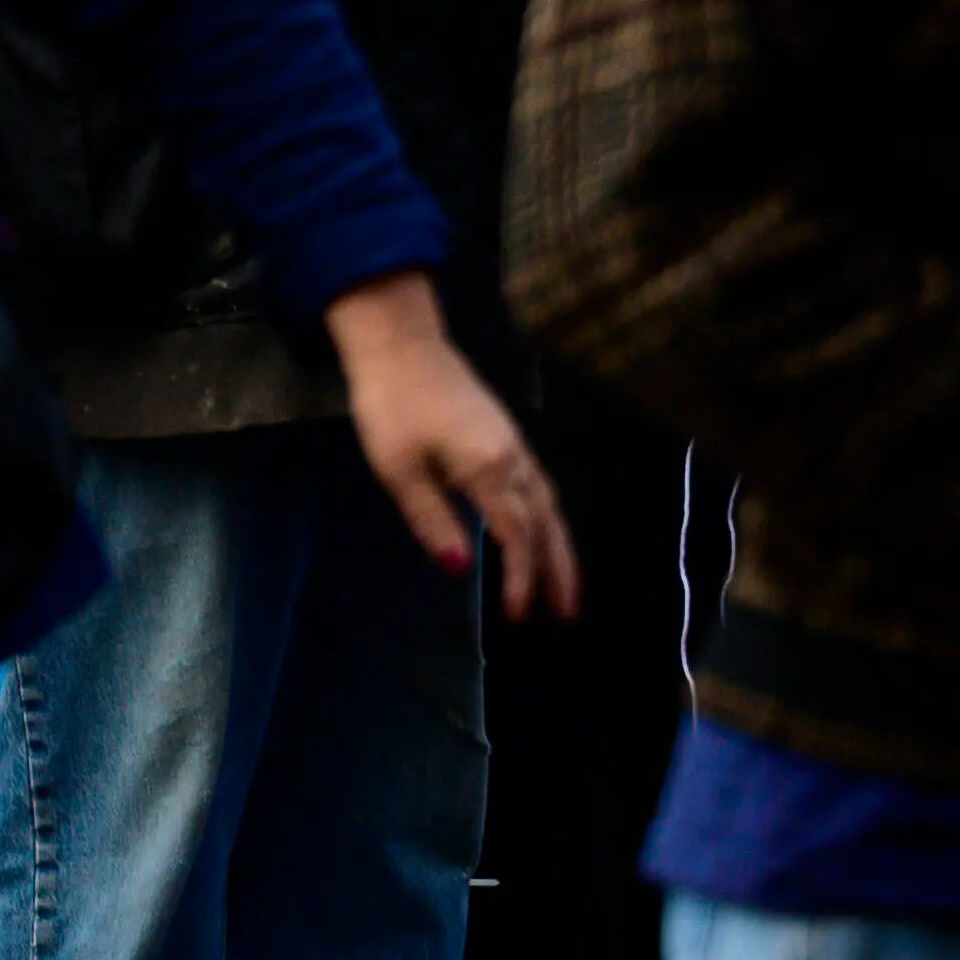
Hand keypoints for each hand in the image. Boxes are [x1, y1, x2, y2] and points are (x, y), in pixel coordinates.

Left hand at [321, 279, 578, 620]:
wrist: (398, 342)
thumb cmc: (391, 405)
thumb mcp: (399, 469)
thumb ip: (431, 519)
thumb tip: (460, 568)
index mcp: (488, 468)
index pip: (516, 536)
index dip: (520, 578)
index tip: (518, 617)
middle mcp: (512, 456)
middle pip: (545, 522)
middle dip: (558, 569)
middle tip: (567, 614)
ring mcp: (512, 441)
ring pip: (547, 502)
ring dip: (558, 545)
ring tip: (563, 585)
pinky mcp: (502, 432)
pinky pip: (537, 484)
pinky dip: (546, 516)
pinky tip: (540, 528)